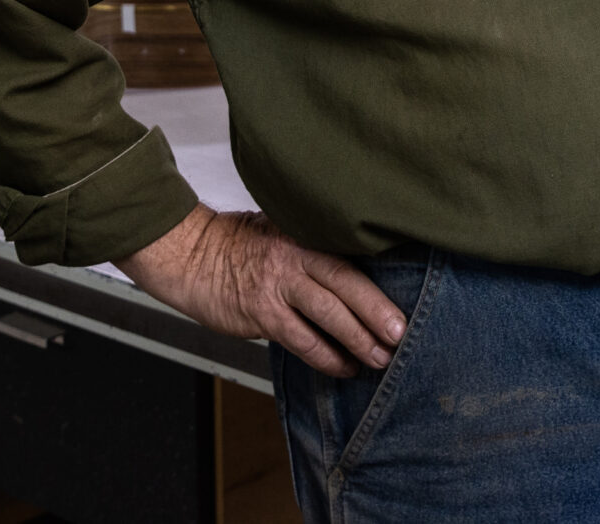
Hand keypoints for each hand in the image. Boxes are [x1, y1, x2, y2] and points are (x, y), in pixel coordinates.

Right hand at [117, 205, 405, 377]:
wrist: (190, 256)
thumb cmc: (238, 246)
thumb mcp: (280, 231)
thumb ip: (314, 247)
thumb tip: (359, 272)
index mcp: (304, 233)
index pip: (350, 256)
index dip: (380, 281)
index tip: (409, 300)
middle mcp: (294, 255)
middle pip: (347, 283)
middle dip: (378, 311)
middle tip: (402, 335)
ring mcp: (277, 285)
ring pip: (328, 314)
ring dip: (358, 339)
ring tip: (381, 359)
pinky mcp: (261, 313)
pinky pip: (301, 340)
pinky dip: (326, 356)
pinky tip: (343, 367)